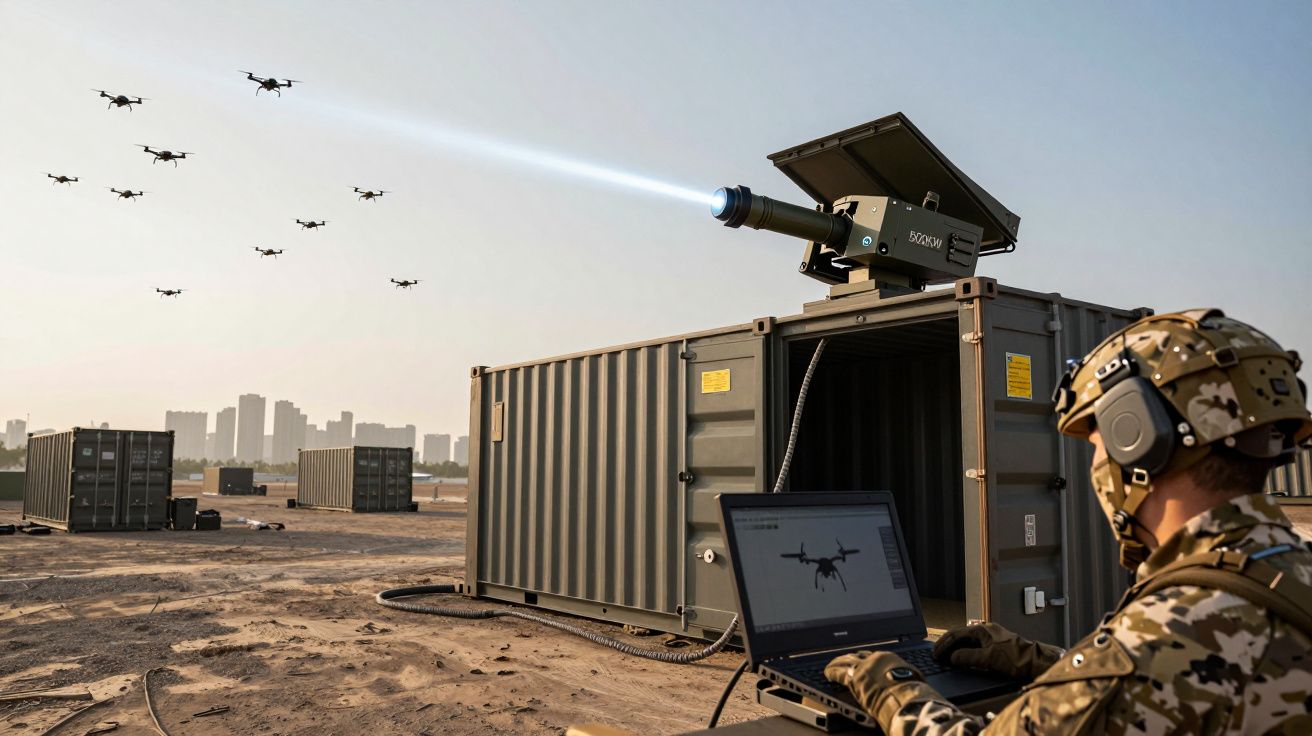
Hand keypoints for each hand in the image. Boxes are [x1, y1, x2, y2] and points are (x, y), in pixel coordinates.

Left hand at [825, 651, 935, 726]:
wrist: (904, 695)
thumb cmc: (912, 689)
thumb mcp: (911, 676)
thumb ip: (904, 674)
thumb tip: (909, 677)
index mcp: (887, 657)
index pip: (870, 655)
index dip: (863, 657)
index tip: (859, 658)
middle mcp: (872, 659)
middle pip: (856, 655)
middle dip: (848, 657)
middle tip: (842, 659)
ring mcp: (862, 667)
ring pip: (845, 661)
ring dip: (837, 663)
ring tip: (831, 665)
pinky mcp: (854, 678)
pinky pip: (838, 673)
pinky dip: (832, 672)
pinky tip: (827, 673)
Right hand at [932, 622, 1062, 680]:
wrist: (1035, 662)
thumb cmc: (1015, 658)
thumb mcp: (988, 659)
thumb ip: (967, 657)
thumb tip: (952, 658)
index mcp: (982, 629)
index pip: (956, 634)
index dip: (943, 644)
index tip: (935, 654)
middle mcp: (985, 630)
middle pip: (960, 636)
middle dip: (947, 646)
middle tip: (936, 655)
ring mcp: (990, 637)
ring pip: (967, 642)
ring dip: (955, 649)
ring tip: (946, 658)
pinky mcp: (995, 645)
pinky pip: (975, 646)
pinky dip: (965, 652)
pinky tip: (962, 660)